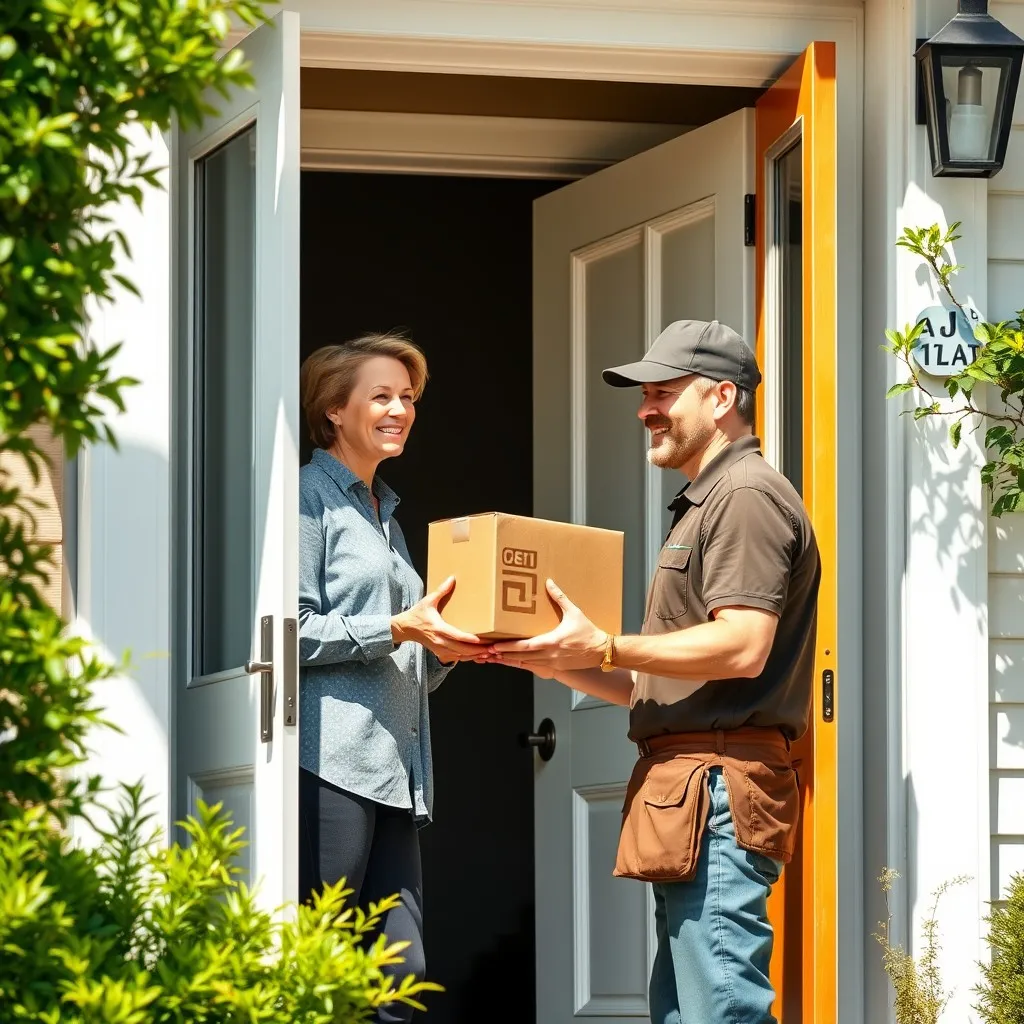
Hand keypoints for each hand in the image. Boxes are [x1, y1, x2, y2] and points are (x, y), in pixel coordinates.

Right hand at [392, 577, 484, 662]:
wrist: (406, 628)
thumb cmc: (417, 614)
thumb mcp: (428, 601)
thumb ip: (441, 590)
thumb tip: (452, 578)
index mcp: (438, 628)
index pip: (456, 636)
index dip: (470, 639)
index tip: (481, 640)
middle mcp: (440, 641)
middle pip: (462, 650)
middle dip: (478, 650)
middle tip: (493, 648)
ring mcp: (440, 649)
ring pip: (461, 656)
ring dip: (475, 656)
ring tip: (489, 653)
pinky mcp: (440, 653)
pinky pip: (457, 658)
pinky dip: (468, 658)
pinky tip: (479, 656)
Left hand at [487, 579, 606, 670]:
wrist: (601, 651)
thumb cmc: (589, 633)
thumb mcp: (574, 612)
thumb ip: (560, 598)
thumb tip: (549, 582)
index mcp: (552, 642)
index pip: (525, 646)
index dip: (508, 647)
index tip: (495, 646)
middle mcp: (550, 655)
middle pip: (521, 657)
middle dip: (504, 655)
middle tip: (488, 652)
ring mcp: (552, 663)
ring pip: (526, 664)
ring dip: (511, 660)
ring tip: (496, 657)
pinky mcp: (556, 667)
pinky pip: (535, 666)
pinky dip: (523, 663)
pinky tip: (514, 661)